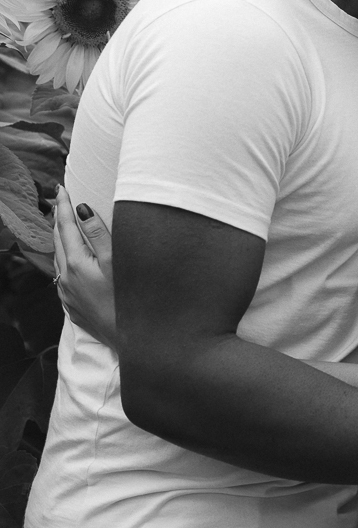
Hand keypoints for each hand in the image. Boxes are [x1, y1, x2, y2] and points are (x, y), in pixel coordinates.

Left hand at [54, 188, 117, 348]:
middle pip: (58, 240)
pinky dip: (64, 258)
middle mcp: (67, 278)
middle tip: (60, 199)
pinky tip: (71, 257)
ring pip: (58, 258)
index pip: (66, 226)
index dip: (64, 205)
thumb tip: (83, 209)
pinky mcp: (72, 305)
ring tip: (63, 223)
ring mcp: (67, 293)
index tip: (61, 188)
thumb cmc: (128, 298)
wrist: (129, 340)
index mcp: (77, 263)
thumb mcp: (116, 261)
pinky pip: (62, 274)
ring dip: (60, 238)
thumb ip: (98, 234)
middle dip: (59, 218)